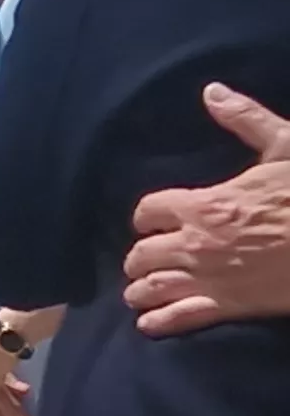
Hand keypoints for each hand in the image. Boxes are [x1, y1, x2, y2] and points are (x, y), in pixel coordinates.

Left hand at [125, 85, 289, 336]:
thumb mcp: (287, 146)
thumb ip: (245, 120)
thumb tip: (212, 91)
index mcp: (205, 204)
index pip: (149, 211)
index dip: (147, 216)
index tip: (152, 221)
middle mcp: (195, 243)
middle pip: (142, 253)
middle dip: (140, 256)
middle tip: (144, 260)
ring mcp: (208, 278)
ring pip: (151, 287)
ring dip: (141, 289)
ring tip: (139, 291)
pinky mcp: (228, 308)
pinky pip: (178, 319)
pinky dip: (157, 322)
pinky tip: (148, 325)